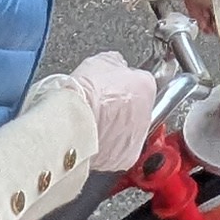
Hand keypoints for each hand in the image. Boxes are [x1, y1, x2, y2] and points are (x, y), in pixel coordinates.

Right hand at [67, 53, 156, 172]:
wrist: (71, 123)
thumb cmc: (83, 93)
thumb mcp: (101, 61)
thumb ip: (116, 63)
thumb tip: (116, 65)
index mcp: (146, 86)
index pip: (143, 82)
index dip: (126, 84)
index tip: (115, 88)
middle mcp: (147, 113)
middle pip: (139, 109)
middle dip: (124, 109)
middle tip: (103, 107)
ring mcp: (138, 137)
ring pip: (131, 132)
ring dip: (118, 130)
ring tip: (96, 125)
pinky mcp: (125, 158)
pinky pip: (120, 152)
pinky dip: (110, 148)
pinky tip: (94, 139)